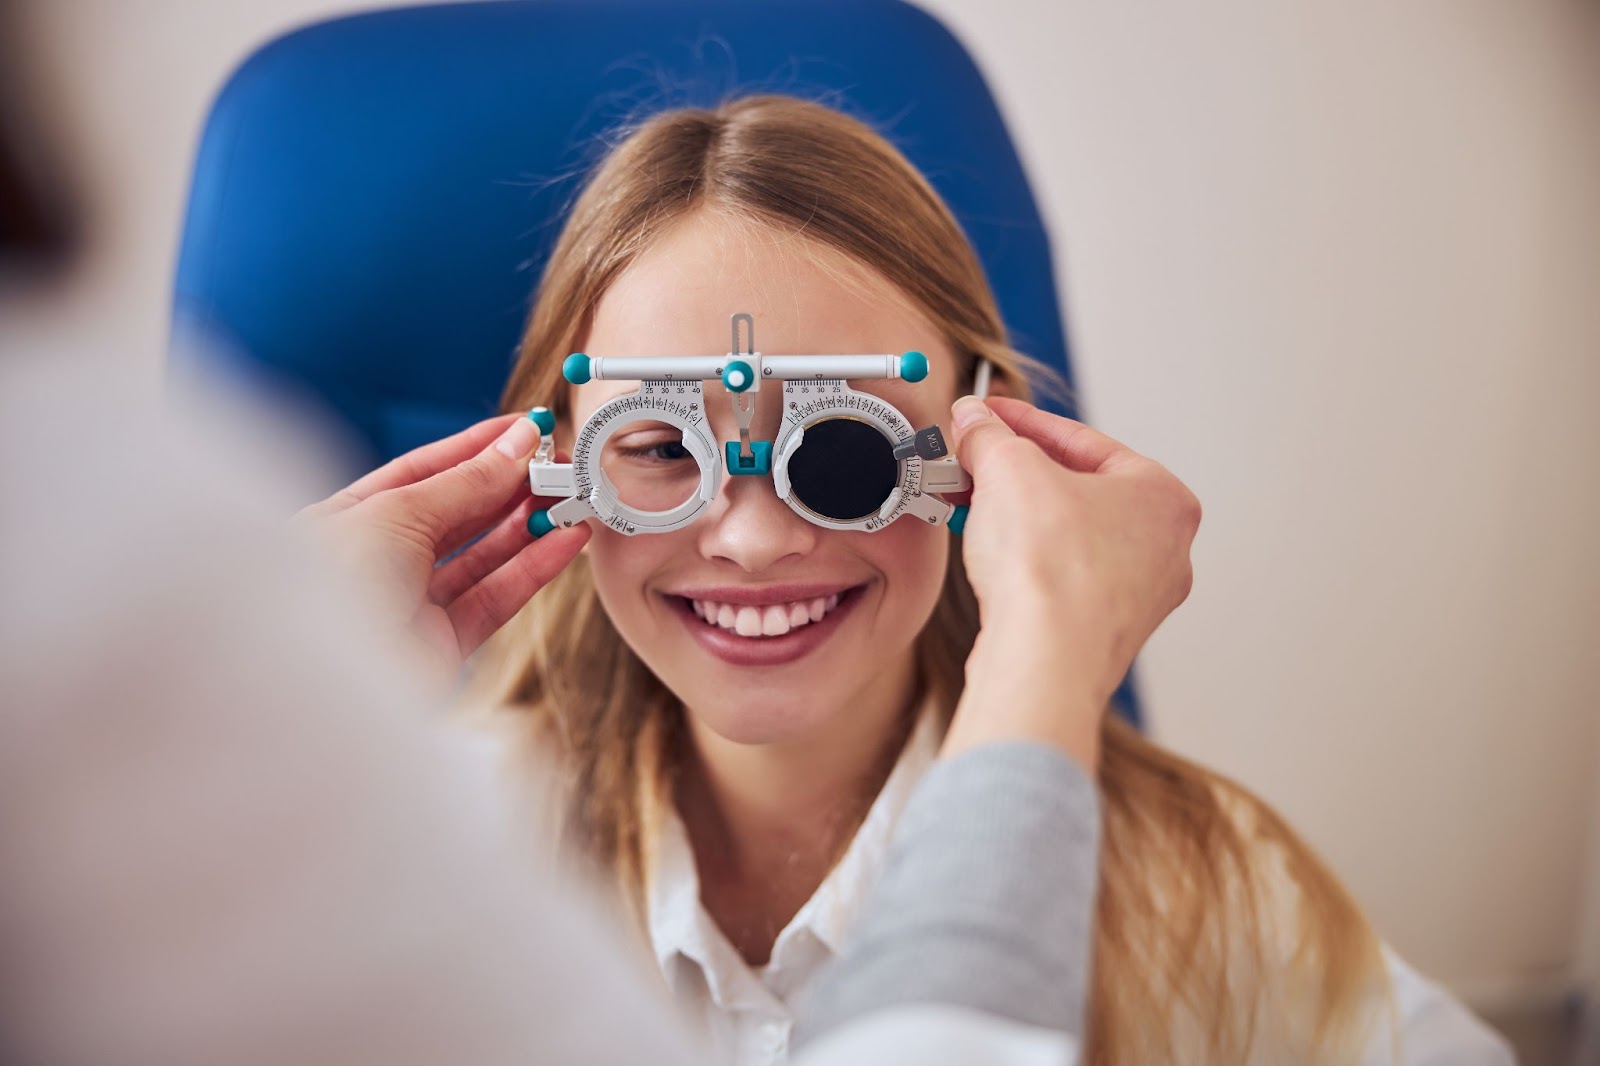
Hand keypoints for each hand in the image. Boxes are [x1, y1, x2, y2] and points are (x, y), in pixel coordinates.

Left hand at [297, 412, 589, 680]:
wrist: (314, 687)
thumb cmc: (325, 588)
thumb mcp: (395, 514)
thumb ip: (466, 482)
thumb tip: (519, 443)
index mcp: (349, 518)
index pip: (423, 471)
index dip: (478, 448)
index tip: (529, 429)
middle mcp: (380, 558)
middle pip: (459, 512)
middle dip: (512, 484)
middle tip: (562, 461)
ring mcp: (412, 602)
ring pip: (484, 555)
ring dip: (532, 524)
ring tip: (575, 497)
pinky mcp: (442, 645)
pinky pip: (496, 596)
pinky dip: (534, 567)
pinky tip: (567, 539)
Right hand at [941, 396, 1201, 768]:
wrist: (1044, 661)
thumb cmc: (1052, 570)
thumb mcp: (1008, 469)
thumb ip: (990, 435)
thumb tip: (974, 420)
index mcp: (1164, 498)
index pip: (1084, 442)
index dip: (1023, 423)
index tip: (987, 416)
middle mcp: (1164, 549)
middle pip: (1076, 490)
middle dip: (1016, 475)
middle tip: (973, 462)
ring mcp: (1137, 597)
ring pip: (1067, 537)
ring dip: (1016, 518)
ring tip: (970, 506)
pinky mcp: (1102, 632)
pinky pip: (1059, 579)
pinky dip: (1024, 561)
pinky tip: (988, 554)